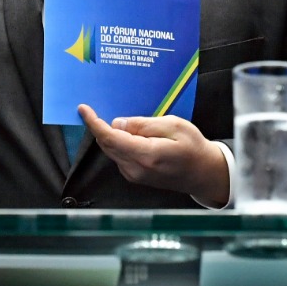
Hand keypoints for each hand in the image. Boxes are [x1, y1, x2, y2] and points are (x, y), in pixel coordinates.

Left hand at [79, 104, 228, 206]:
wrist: (203, 173)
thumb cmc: (194, 147)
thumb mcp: (173, 126)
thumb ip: (143, 125)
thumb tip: (117, 124)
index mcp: (146, 155)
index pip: (110, 138)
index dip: (94, 123)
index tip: (83, 109)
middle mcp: (135, 169)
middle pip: (106, 145)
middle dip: (99, 126)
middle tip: (96, 108)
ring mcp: (134, 175)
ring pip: (111, 151)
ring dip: (108, 135)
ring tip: (118, 120)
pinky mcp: (135, 177)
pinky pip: (119, 156)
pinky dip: (117, 143)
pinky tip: (128, 134)